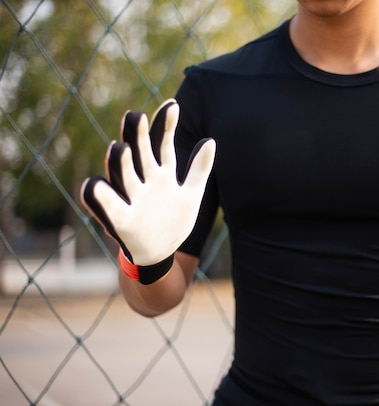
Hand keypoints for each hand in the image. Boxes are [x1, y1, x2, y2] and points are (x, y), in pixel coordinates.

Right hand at [81, 99, 214, 283]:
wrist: (159, 253)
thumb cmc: (172, 220)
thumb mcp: (191, 194)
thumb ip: (199, 168)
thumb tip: (210, 140)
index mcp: (161, 174)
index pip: (162, 144)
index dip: (166, 126)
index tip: (173, 105)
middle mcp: (143, 182)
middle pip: (139, 153)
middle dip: (137, 136)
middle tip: (136, 115)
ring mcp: (130, 199)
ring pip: (122, 176)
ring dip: (119, 163)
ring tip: (120, 147)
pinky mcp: (120, 220)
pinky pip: (107, 207)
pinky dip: (100, 197)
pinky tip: (94, 184)